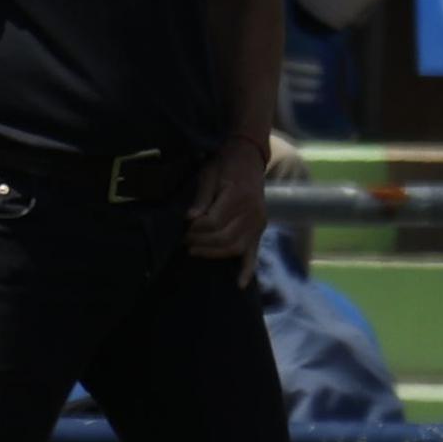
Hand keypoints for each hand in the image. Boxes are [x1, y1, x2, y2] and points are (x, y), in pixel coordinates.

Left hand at [186, 137, 266, 287]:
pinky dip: (247, 270)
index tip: (182, 230)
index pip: (213, 223)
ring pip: (235, 248)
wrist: (250, 157)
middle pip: (223, 238)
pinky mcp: (260, 229)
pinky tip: (240, 284)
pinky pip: (254, 253)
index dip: (195, 230)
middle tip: (183, 241)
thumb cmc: (226, 164)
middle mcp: (251, 212)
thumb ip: (201, 198)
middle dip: (200, 242)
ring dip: (213, 253)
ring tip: (194, 251)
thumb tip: (189, 219)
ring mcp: (258, 223)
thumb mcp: (209, 173)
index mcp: (237, 196)